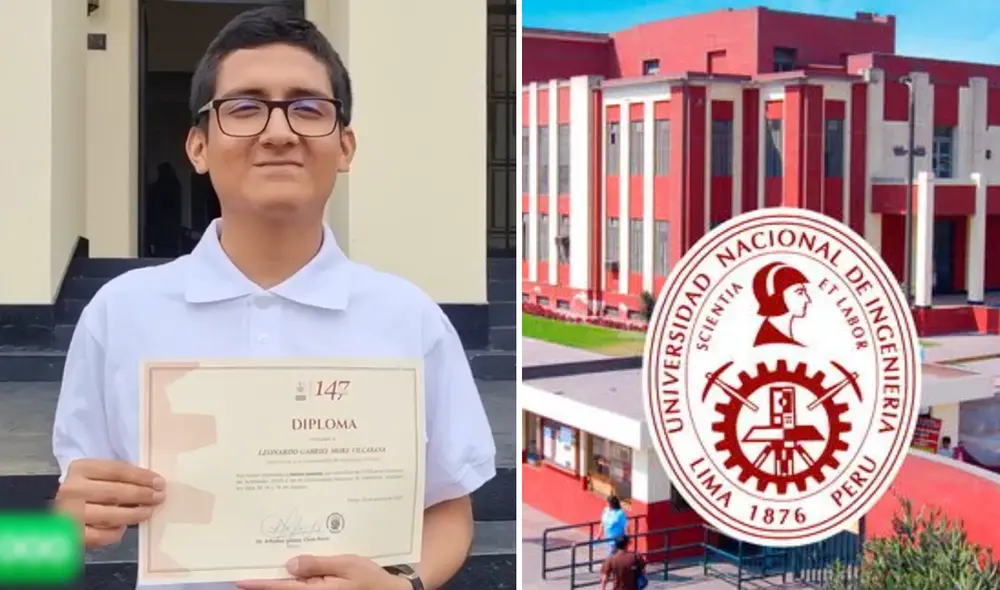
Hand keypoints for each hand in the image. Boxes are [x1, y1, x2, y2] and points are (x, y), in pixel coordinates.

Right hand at [54, 458, 164, 549]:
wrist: (60, 516)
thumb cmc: (88, 491)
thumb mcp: (99, 477)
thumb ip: (120, 477)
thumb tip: (153, 483)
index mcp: (81, 468)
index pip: (117, 470)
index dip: (141, 476)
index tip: (159, 482)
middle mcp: (72, 489)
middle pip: (115, 492)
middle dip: (141, 495)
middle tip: (159, 497)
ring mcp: (69, 513)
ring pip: (110, 515)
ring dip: (134, 514)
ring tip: (148, 512)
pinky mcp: (71, 535)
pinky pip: (100, 535)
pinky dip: (116, 532)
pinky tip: (124, 527)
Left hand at [236, 555, 409, 589]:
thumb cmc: (371, 580)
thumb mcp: (348, 565)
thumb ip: (319, 564)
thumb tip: (290, 563)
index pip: (281, 588)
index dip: (259, 584)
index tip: (240, 580)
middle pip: (284, 588)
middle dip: (270, 576)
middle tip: (253, 560)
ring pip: (293, 587)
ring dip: (284, 576)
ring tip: (272, 559)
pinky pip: (304, 586)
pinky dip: (297, 577)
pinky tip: (296, 565)